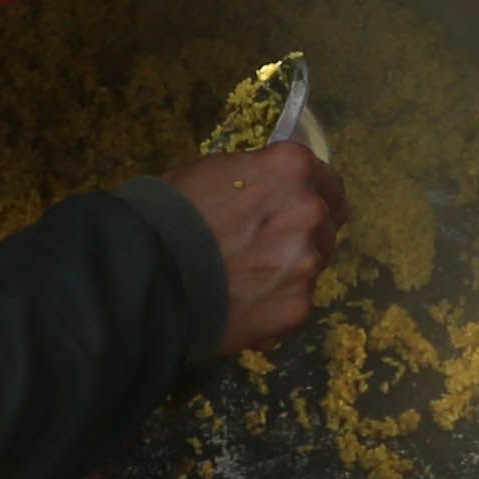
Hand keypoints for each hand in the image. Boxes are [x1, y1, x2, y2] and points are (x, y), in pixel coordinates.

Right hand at [164, 141, 341, 351]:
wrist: (150, 271)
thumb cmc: (171, 210)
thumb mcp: (214, 172)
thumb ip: (257, 180)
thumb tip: (266, 194)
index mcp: (292, 169)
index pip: (328, 182)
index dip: (315, 195)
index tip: (299, 208)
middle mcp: (310, 212)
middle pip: (325, 226)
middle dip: (304, 235)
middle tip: (268, 247)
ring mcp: (307, 264)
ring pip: (311, 267)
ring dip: (289, 272)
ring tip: (247, 282)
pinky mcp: (297, 307)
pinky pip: (294, 304)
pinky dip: (274, 307)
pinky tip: (241, 308)